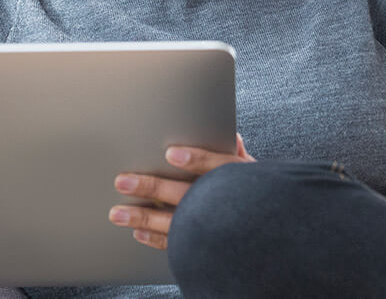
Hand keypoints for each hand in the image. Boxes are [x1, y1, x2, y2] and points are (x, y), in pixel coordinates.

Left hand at [109, 133, 253, 249]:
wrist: (268, 239)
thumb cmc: (259, 201)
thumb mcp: (256, 176)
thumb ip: (240, 156)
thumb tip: (232, 136)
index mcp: (238, 181)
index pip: (219, 166)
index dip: (196, 160)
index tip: (171, 153)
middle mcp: (223, 205)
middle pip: (186, 194)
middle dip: (152, 187)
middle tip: (123, 181)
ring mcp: (212, 230)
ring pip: (173, 224)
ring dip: (142, 218)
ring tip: (116, 214)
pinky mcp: (203, 249)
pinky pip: (177, 246)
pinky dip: (156, 240)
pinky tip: (138, 234)